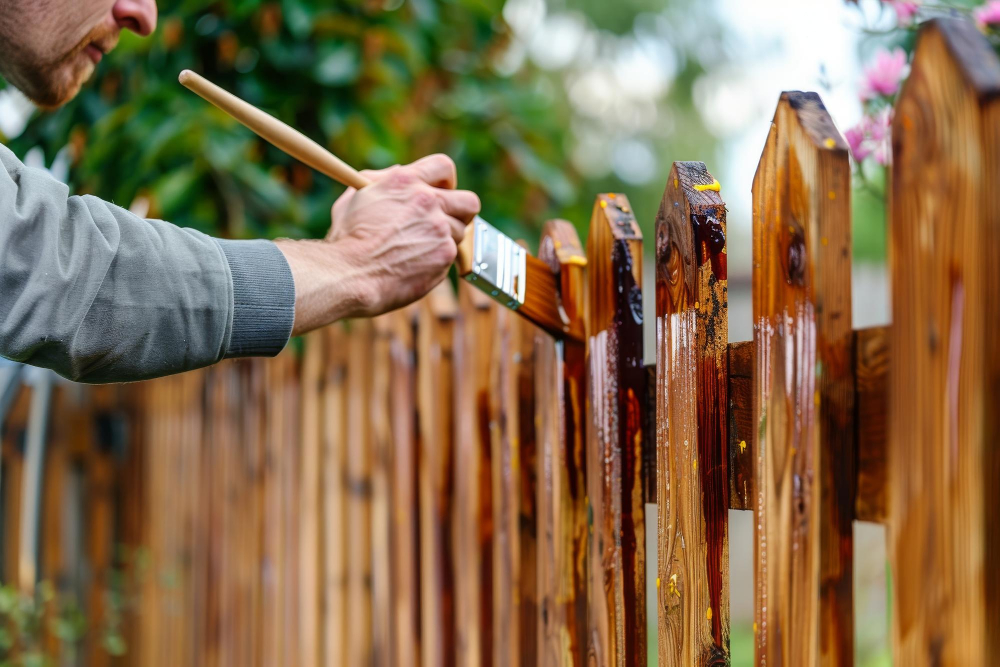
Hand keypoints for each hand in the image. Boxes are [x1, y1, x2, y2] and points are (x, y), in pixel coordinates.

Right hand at [275, 154, 479, 334]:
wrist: (350, 275)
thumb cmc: (347, 238)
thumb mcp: (356, 195)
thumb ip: (381, 179)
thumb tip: (399, 171)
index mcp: (405, 181)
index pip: (443, 167)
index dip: (446, 180)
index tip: (441, 191)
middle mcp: (428, 202)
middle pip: (468, 201)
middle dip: (461, 211)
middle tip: (446, 220)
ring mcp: (440, 230)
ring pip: (460, 232)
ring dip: (445, 239)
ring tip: (418, 248)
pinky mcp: (445, 255)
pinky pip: (451, 255)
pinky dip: (437, 260)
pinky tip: (415, 264)